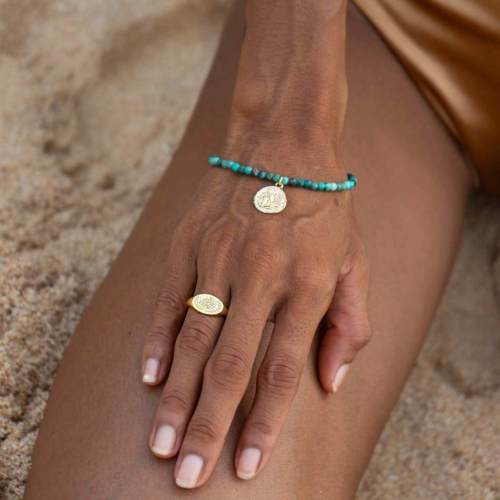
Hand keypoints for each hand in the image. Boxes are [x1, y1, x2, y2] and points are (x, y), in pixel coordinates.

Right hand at [140, 150, 371, 487]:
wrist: (284, 144)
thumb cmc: (325, 210)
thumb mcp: (357, 262)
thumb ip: (350, 325)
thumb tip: (329, 384)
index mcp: (309, 284)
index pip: (283, 369)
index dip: (265, 422)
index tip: (248, 464)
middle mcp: (262, 275)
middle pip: (232, 363)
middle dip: (208, 424)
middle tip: (188, 473)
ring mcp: (221, 256)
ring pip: (195, 337)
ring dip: (175, 394)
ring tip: (161, 441)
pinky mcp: (190, 241)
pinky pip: (169, 297)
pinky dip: (157, 338)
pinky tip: (149, 376)